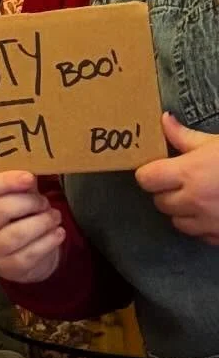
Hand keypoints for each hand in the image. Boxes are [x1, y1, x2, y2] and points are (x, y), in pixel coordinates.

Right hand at [0, 171, 63, 282]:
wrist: (18, 256)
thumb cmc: (16, 216)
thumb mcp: (13, 196)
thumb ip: (20, 184)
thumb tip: (35, 173)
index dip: (4, 181)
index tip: (29, 178)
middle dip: (28, 202)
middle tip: (44, 202)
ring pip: (16, 234)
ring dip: (42, 222)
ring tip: (55, 216)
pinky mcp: (9, 268)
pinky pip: (31, 253)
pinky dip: (49, 240)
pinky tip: (58, 232)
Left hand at [135, 113, 218, 242]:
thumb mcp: (218, 143)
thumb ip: (186, 137)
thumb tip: (164, 121)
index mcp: (190, 173)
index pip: (146, 179)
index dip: (150, 173)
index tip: (159, 168)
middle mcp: (195, 201)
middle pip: (159, 202)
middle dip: (166, 191)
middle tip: (181, 181)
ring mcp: (209, 223)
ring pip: (177, 222)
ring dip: (182, 211)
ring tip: (198, 196)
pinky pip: (199, 236)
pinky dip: (201, 226)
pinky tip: (214, 212)